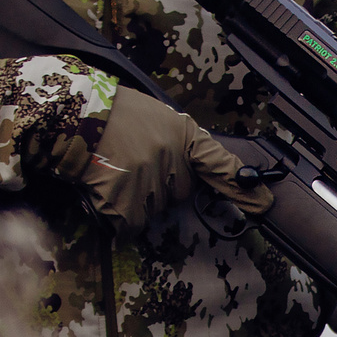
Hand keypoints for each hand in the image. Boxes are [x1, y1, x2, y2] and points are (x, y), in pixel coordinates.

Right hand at [83, 92, 270, 228]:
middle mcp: (173, 161)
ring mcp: (150, 184)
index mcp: (182, 135)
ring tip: (113, 168)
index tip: (264, 205)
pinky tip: (103, 186)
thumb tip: (191, 172)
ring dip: (134, 196)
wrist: (73, 114)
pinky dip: (114, 211)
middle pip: (178, 193)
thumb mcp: (157, 117)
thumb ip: (177, 144)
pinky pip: (127, 223)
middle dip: (159, 183)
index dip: (241, 187)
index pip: (219, 165)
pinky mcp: (126, 204)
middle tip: (132, 159)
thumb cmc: (112, 113)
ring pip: (152, 209)